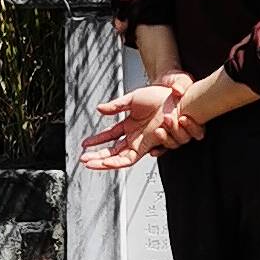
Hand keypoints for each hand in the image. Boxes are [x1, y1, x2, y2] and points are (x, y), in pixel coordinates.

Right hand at [81, 74, 198, 172]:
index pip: (109, 137)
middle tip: (83, 159)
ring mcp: (141, 142)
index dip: (97, 141)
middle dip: (97, 156)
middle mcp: (135, 137)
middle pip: (112, 151)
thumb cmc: (160, 96)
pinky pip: (130, 158)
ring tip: (90, 163)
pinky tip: (107, 162)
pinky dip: (117, 161)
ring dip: (103, 162)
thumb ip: (116, 105)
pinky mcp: (147, 146)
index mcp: (130, 126)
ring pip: (118, 158)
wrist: (176, 98)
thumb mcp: (132, 98)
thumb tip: (100, 109)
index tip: (85, 145)